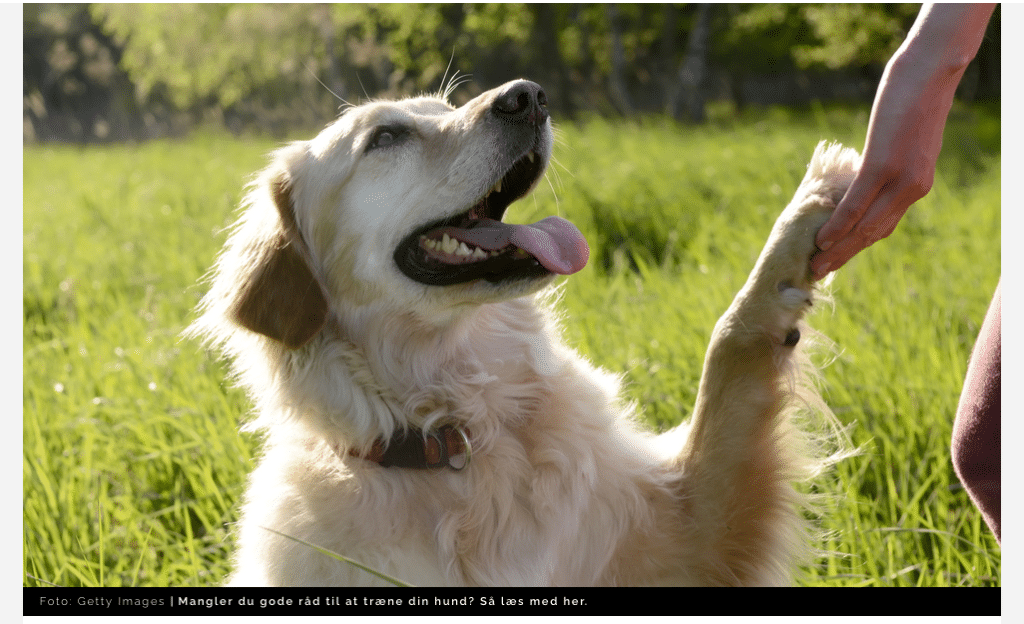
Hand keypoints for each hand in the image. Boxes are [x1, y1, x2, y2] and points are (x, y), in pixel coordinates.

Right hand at [809, 2, 994, 280]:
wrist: (930, 73)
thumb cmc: (915, 99)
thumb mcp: (906, 139)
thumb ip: (892, 160)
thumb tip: (868, 171)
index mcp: (918, 185)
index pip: (884, 226)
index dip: (858, 245)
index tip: (836, 257)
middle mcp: (913, 189)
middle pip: (874, 234)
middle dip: (845, 256)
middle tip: (819, 271)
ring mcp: (899, 179)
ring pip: (865, 226)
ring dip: (839, 249)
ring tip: (816, 263)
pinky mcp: (882, 166)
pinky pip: (856, 204)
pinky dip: (838, 225)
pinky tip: (822, 237)